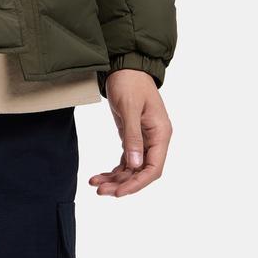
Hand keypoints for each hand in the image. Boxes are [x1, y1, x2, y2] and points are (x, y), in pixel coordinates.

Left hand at [89, 69, 171, 196]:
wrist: (124, 65)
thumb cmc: (130, 82)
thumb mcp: (130, 108)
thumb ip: (133, 136)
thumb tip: (136, 166)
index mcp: (160, 134)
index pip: (154, 168)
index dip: (138, 183)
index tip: (120, 192)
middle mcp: (155, 140)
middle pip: (142, 172)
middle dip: (123, 183)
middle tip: (101, 191)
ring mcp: (144, 139)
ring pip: (132, 168)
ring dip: (116, 179)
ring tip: (96, 185)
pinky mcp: (132, 136)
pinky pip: (126, 159)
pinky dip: (114, 169)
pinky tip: (100, 176)